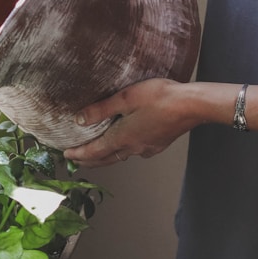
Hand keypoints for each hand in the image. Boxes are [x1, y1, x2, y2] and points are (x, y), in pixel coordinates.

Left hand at [64, 77, 194, 166]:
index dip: (78, 154)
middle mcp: (134, 148)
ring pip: (120, 156)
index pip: (94, 151)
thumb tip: (79, 120)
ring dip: (105, 157)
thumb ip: (102, 109)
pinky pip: (134, 151)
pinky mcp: (158, 144)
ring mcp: (147, 148)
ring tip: (96, 153)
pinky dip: (122, 151)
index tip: (66, 156)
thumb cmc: (160, 98)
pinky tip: (125, 143)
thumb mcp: (126, 98)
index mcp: (123, 138)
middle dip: (89, 160)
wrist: (191, 105)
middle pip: (106, 159)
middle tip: (76, 160)